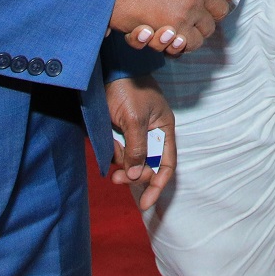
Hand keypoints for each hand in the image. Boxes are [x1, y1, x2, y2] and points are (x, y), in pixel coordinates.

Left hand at [106, 76, 175, 210]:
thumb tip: (136, 176)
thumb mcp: (135, 119)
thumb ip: (137, 148)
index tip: (146, 204)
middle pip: (148, 166)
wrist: (108, 71)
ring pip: (131, 162)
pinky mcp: (119, 132)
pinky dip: (114, 157)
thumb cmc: (128, 90)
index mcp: (164, 129)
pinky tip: (108, 154)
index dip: (158, 184)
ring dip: (123, 168)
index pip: (166, 164)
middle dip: (135, 176)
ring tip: (112, 172)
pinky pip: (119, 153)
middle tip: (118, 179)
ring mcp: (135, 134)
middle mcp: (152, 134)